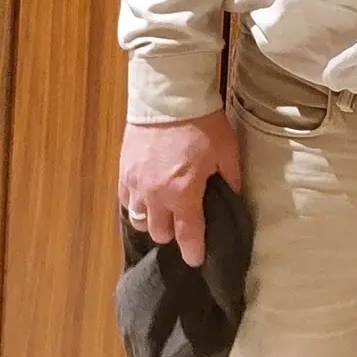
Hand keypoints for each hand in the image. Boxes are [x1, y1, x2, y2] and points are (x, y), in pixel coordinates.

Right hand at [118, 109, 241, 267]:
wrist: (168, 96)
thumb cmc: (202, 124)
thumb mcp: (227, 151)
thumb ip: (230, 180)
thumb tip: (233, 199)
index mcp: (184, 193)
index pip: (188, 235)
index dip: (193, 252)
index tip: (197, 260)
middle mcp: (156, 195)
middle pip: (160, 233)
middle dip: (173, 233)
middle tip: (184, 223)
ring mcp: (136, 184)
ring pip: (140, 220)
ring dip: (153, 220)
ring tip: (164, 210)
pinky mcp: (123, 172)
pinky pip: (126, 201)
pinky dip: (137, 204)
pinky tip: (148, 196)